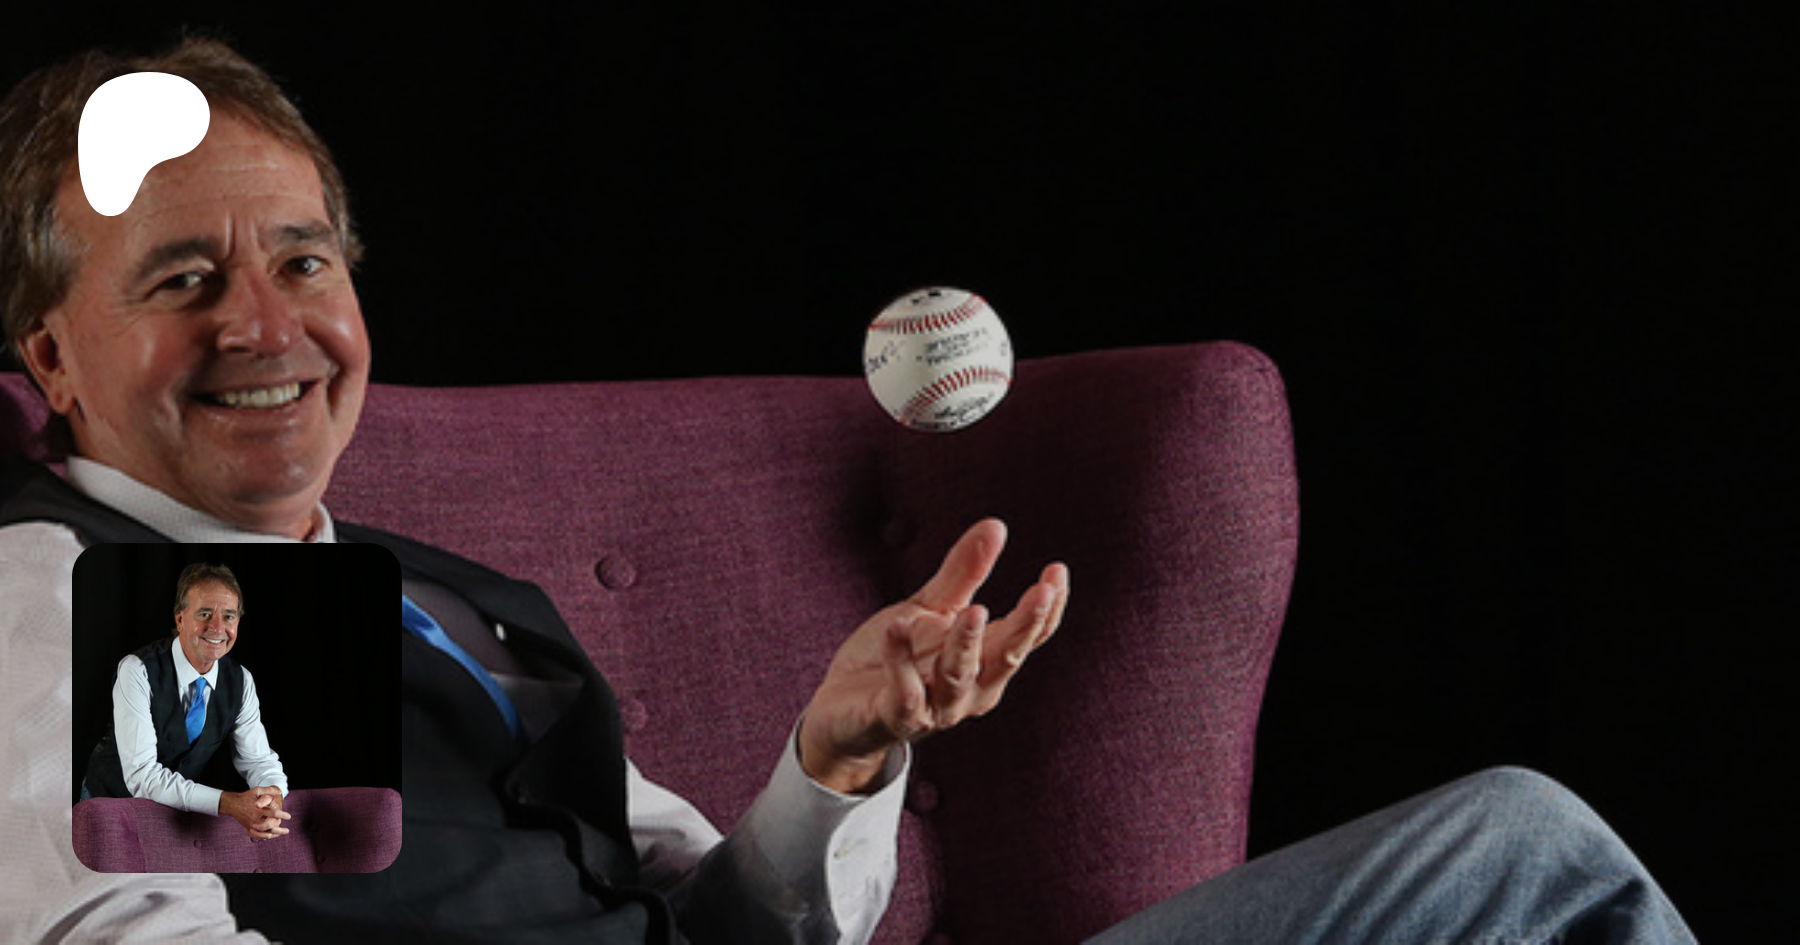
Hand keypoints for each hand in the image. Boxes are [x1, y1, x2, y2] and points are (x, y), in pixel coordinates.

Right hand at [221, 785, 290, 839]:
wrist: (233, 805)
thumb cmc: (246, 797)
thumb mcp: (257, 790)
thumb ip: (269, 791)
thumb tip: (280, 792)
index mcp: (258, 809)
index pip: (272, 813)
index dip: (281, 815)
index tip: (289, 816)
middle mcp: (255, 818)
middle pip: (269, 826)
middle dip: (279, 829)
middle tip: (287, 830)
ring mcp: (251, 825)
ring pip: (264, 833)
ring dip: (274, 835)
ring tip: (282, 834)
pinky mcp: (249, 828)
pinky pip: (257, 835)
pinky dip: (265, 837)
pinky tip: (272, 835)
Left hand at [799, 518, 1069, 793]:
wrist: (845, 710)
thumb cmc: (900, 657)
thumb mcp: (931, 608)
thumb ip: (963, 573)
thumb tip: (996, 525)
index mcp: (987, 662)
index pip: (1027, 637)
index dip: (1047, 607)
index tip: (1057, 571)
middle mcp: (972, 689)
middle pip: (1007, 656)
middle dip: (1026, 625)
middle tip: (1042, 592)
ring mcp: (937, 708)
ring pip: (959, 675)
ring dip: (966, 644)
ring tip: (973, 611)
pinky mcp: (898, 718)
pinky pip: (904, 691)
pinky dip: (901, 661)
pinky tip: (896, 629)